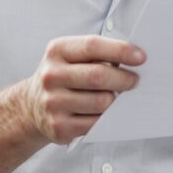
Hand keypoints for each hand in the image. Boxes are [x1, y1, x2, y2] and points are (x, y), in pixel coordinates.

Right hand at [20, 35, 144, 144]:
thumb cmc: (62, 77)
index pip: (92, 46)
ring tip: (114, 97)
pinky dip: (106, 118)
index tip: (141, 57)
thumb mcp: (70, 56)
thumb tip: (133, 59)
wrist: (31, 106)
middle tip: (134, 81)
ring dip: (115, 100)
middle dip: (124, 78)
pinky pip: (96, 123)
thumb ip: (97, 54)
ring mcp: (53, 102)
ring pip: (101, 102)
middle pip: (98, 76)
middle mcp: (51, 75)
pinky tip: (103, 112)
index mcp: (57, 51)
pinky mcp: (59, 126)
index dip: (120, 50)